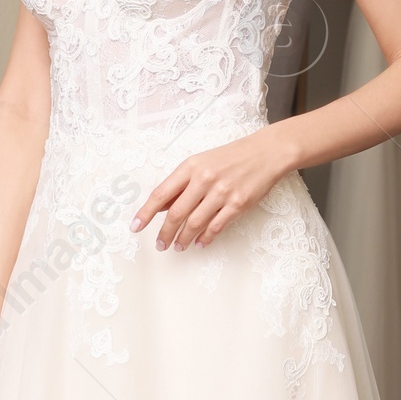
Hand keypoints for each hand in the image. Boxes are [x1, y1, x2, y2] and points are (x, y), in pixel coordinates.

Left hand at [132, 128, 290, 250]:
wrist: (264, 153)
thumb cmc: (230, 158)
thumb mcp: (201, 163)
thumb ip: (181, 184)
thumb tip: (161, 207)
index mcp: (190, 167)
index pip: (161, 193)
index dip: (146, 212)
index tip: (136, 226)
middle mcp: (204, 180)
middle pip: (176, 213)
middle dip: (165, 233)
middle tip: (159, 245)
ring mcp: (221, 193)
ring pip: (195, 223)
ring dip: (183, 238)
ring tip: (178, 247)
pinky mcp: (238, 204)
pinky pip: (216, 226)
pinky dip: (205, 238)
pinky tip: (199, 243)